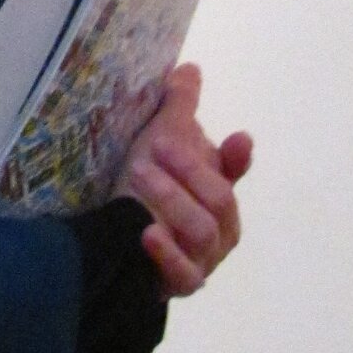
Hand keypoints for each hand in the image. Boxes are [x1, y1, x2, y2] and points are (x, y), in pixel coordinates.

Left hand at [122, 62, 251, 297]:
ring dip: (172, 199)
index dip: (237, 158)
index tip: (239, 140)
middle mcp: (220, 228)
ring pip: (203, 230)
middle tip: (158, 146)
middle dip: (190, 169)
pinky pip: (185, 273)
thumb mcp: (159, 145)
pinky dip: (168, 253)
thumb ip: (179, 109)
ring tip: (140, 175)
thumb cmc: (143, 191)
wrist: (114, 245)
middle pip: (220, 199)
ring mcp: (204, 259)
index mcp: (218, 191)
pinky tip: (148, 234)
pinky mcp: (182, 284)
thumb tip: (190, 68)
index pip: (234, 173)